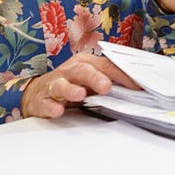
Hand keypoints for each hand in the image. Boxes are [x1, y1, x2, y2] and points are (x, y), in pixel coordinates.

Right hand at [20, 53, 137, 118]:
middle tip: (106, 87)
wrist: (37, 94)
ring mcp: (55, 84)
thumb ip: (109, 81)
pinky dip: (52, 107)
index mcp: (85, 63)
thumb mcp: (90, 81)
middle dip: (95, 78)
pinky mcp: (42, 100)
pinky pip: (46, 103)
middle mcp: (70, 71)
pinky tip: (58, 111)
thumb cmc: (71, 85)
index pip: (106, 66)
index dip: (121, 76)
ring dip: (71, 90)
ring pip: (62, 85)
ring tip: (80, 95)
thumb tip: (136, 88)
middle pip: (83, 71)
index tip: (136, 86)